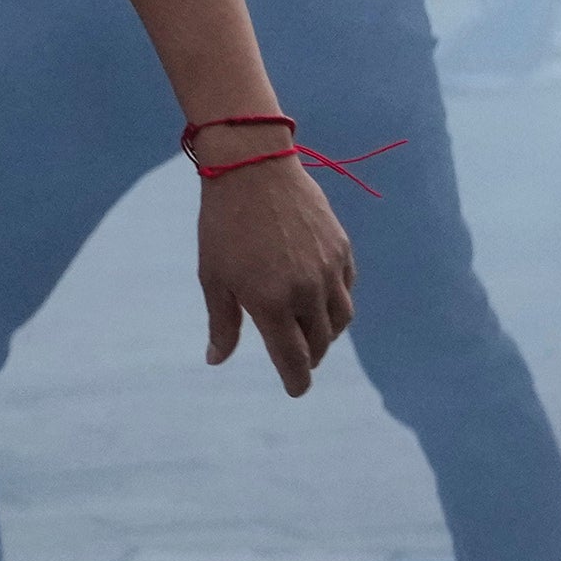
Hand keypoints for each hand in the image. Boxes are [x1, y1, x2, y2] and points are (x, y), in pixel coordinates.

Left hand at [195, 151, 357, 395]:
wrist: (254, 170)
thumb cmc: (223, 225)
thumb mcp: (214, 277)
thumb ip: (222, 323)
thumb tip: (216, 361)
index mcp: (271, 303)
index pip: (293, 358)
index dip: (296, 380)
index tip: (296, 390)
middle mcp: (306, 292)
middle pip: (319, 343)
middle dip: (309, 358)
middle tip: (298, 362)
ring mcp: (328, 270)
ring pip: (339, 319)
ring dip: (327, 334)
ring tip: (312, 335)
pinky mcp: (341, 250)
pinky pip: (347, 289)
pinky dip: (337, 303)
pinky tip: (322, 301)